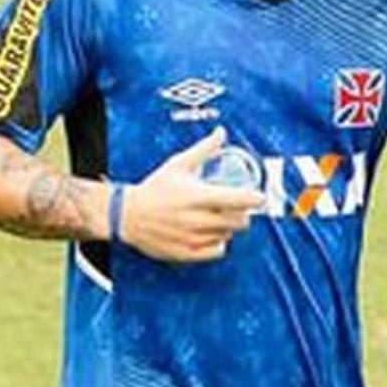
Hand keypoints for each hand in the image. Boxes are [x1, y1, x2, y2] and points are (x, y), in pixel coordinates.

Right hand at [120, 128, 265, 261]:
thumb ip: (204, 149)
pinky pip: (216, 251)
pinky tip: (211, 234)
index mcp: (198, 197)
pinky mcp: (187, 253)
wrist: (127, 215)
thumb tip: (221, 133)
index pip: (240, 201)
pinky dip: (218, 243)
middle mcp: (197, 220)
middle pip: (239, 222)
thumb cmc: (154, 189)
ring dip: (228, 228)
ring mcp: (193, 238)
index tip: (259, 197)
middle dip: (242, 214)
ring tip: (217, 219)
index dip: (255, 199)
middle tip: (235, 208)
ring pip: (228, 236)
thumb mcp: (178, 164)